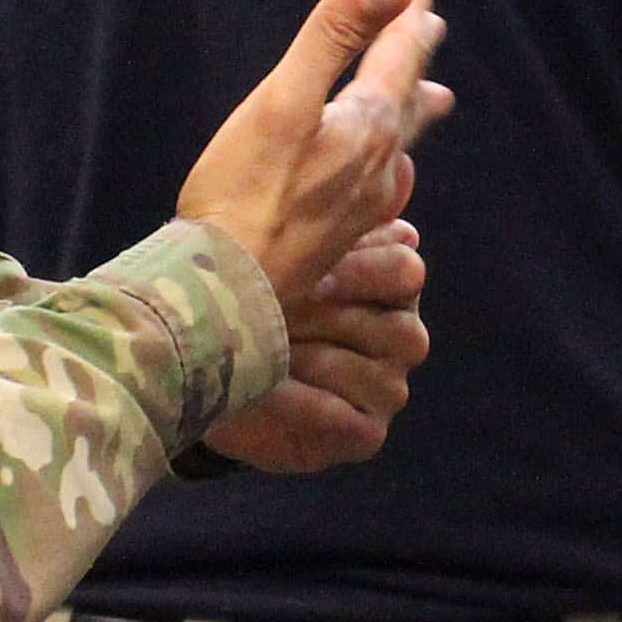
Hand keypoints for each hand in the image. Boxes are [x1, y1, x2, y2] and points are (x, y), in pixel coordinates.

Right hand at [180, 0, 450, 302]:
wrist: (227, 292)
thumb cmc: (242, 192)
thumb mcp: (283, 99)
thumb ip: (335, 34)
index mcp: (370, 123)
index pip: (402, 48)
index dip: (409, 5)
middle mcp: (381, 162)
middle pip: (409, 93)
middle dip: (415, 51)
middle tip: (429, 23)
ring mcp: (366, 202)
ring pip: (401, 138)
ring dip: (414, 105)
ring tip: (435, 95)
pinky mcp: (344, 232)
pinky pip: (383, 177)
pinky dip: (391, 149)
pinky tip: (387, 169)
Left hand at [207, 224, 427, 471]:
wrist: (215, 375)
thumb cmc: (254, 306)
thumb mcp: (280, 264)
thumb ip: (319, 236)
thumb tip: (378, 188)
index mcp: (390, 285)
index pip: (406, 271)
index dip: (364, 272)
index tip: (315, 277)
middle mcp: (401, 336)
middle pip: (402, 330)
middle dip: (332, 324)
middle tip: (279, 317)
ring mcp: (388, 387)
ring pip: (381, 377)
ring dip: (315, 362)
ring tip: (266, 352)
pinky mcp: (367, 432)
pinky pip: (353, 423)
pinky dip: (306, 406)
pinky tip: (268, 389)